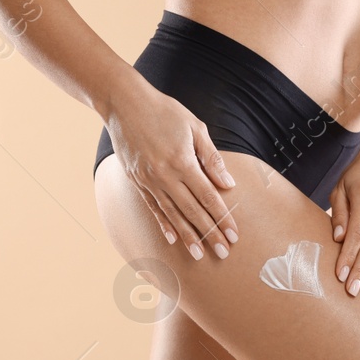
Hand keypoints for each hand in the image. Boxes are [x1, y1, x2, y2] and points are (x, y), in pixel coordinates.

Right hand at [106, 89, 238, 260]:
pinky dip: (163, 224)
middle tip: (223, 252)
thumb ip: (211, 158)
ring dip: (187, 236)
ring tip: (199, 254)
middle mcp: (165, 176)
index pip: (208, 197)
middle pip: (192, 211)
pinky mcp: (136, 181)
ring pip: (172, 214)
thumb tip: (227, 183)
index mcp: (183, 162)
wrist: (125, 104)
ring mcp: (149, 181)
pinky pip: (153, 207)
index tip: (234, 235)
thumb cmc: (165, 112)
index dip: (222, 218)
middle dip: (210, 233)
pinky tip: (172, 238)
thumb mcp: (195, 128)